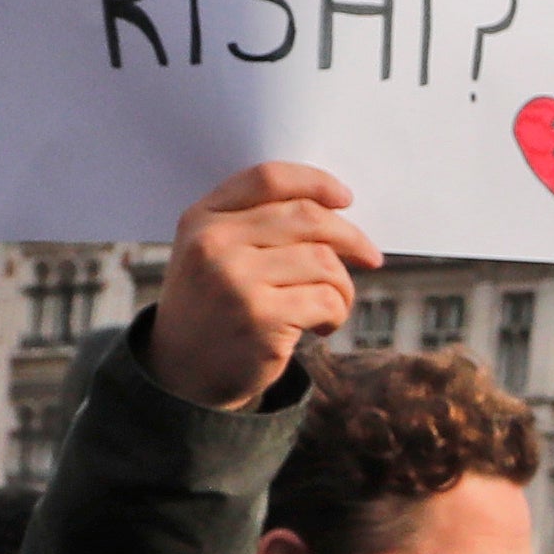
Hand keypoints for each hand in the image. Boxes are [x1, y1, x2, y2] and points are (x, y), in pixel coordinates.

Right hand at [149, 164, 381, 409]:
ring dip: (343, 285)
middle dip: (351, 237)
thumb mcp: (213, 254)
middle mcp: (213, 244)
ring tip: (332, 303)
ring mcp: (234, 281)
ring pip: (325, 261)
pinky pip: (327, 300)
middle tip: (370, 256)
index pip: (268, 178)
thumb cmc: (214, 306)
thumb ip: (257, 223)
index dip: (315, 183)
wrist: (183, 374)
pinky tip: (322, 326)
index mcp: (202, 219)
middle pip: (308, 218)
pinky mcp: (259, 318)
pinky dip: (337, 313)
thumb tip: (337, 209)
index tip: (345, 198)